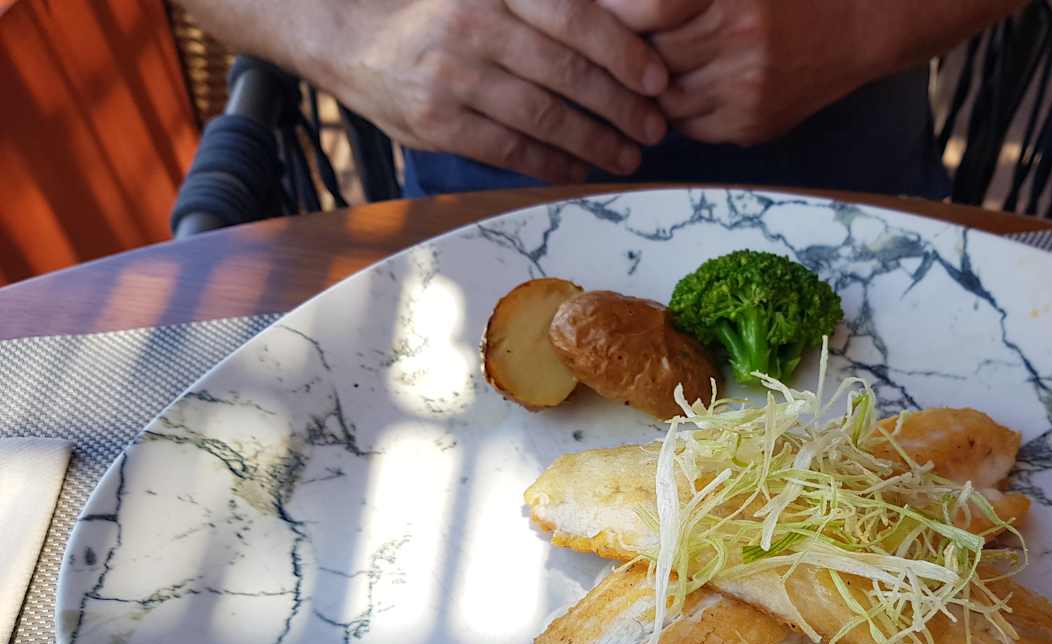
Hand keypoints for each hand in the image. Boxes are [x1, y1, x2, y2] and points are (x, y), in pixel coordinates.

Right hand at [193, 0, 672, 181]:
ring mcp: (453, 77)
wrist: (345, 31)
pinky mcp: (437, 122)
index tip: (658, 80)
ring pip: (544, 116)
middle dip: (621, 107)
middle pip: (567, 72)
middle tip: (656, 127)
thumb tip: (617, 23)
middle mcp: (474, 26)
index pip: (575, 17)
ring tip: (628, 155)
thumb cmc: (433, 10)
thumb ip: (540, 8)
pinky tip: (581, 170)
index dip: (624, 52)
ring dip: (596, 142)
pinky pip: (511, 149)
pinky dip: (552, 164)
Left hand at [600, 0, 1022, 145]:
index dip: (620, 11)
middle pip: (651, 57)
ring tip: (650, 69)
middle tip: (614, 45)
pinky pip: (692, 126)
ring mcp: (747, 89)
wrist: (860, 25)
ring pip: (666, 99)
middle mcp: (739, 40)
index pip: (649, 8)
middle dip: (629, 53)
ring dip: (651, 87)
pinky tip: (688, 88)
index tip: (603, 9)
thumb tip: (624, 6)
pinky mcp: (752, 125)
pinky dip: (679, 111)